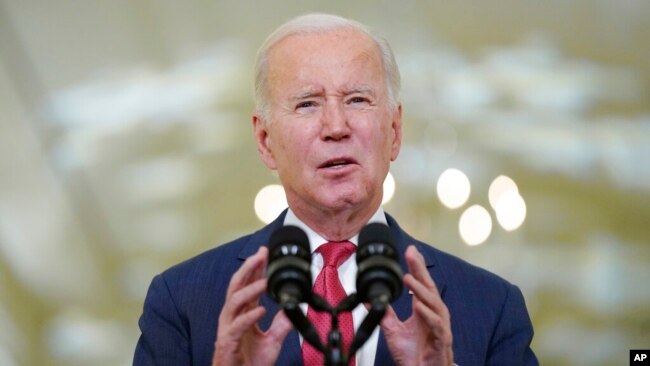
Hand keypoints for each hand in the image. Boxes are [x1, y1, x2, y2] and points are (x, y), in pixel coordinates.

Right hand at [212, 247, 292, 365]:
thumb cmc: (249, 362)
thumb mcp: (272, 340)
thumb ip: (282, 323)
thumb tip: (295, 308)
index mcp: (243, 314)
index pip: (248, 285)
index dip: (255, 268)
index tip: (265, 252)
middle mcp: (233, 317)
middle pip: (237, 285)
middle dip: (248, 268)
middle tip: (260, 254)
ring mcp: (228, 328)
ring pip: (234, 301)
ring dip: (250, 289)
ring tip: (265, 282)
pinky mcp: (227, 342)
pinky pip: (236, 327)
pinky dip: (249, 317)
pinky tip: (261, 310)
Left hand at [380, 245, 453, 365]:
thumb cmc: (414, 355)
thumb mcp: (393, 331)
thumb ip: (384, 314)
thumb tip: (370, 299)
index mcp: (424, 310)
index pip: (421, 284)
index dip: (416, 267)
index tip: (410, 251)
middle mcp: (433, 315)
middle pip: (429, 287)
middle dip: (420, 270)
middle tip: (412, 254)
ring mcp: (439, 326)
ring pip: (434, 304)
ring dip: (421, 291)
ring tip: (409, 278)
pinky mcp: (442, 340)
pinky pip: (437, 325)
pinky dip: (429, 316)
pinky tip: (419, 306)